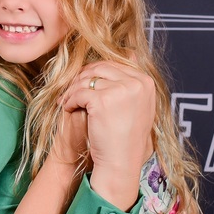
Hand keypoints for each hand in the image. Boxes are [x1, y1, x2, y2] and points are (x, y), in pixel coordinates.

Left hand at [60, 61, 155, 208]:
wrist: (120, 161)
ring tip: (68, 100)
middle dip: (82, 77)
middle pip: (100, 68)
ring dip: (73, 89)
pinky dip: (69, 100)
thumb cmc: (125, 137)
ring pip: (86, 80)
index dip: (96, 72)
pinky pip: (78, 92)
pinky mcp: (102, 99)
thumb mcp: (137, 105)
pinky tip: (67, 108)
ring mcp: (120, 90)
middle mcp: (136, 83)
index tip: (84, 82)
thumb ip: (132, 82)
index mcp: (146, 82)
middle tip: (71, 88)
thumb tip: (130, 53)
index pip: (115, 65)